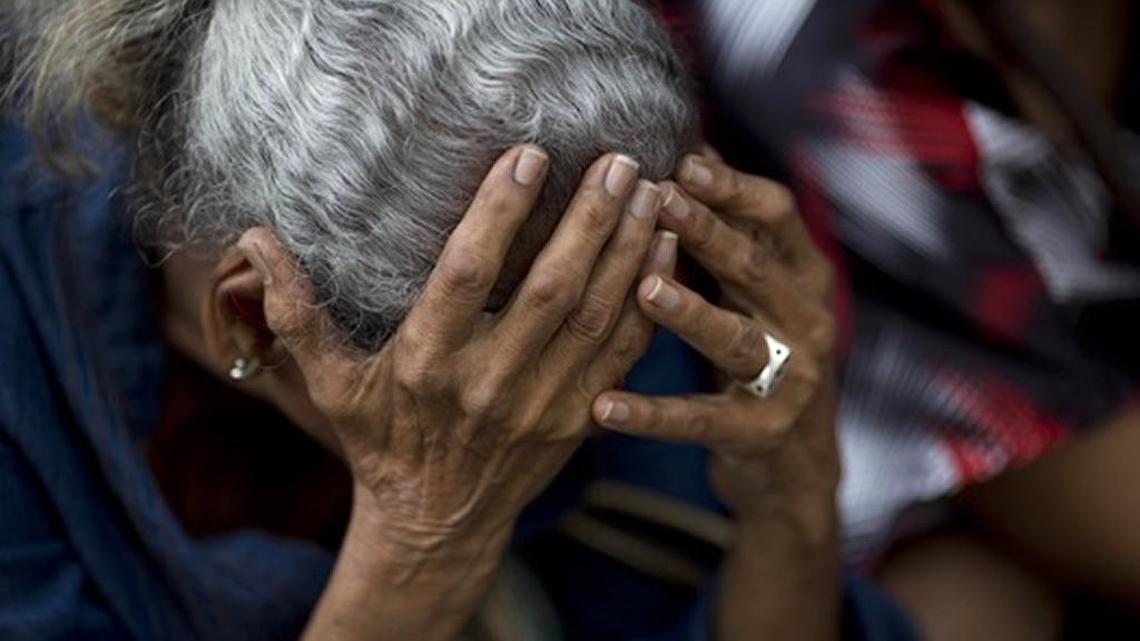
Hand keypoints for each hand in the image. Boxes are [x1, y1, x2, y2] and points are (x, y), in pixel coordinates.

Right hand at [240, 147, 675, 639]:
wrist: (437, 522)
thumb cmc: (381, 442)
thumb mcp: (330, 384)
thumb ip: (297, 313)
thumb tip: (254, 240)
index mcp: (427, 364)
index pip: (468, 275)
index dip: (500, 212)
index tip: (529, 155)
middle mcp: (490, 383)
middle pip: (550, 289)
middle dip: (589, 219)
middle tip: (617, 159)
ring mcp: (542, 404)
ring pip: (597, 316)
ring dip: (628, 249)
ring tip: (649, 187)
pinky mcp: (577, 418)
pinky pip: (624, 353)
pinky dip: (648, 300)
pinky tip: (664, 247)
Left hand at [592, 153, 839, 519]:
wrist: (796, 462)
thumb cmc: (756, 350)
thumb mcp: (748, 288)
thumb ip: (723, 232)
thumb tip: (683, 151)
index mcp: (801, 273)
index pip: (776, 215)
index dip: (732, 186)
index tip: (684, 161)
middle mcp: (806, 319)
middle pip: (755, 267)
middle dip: (706, 231)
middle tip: (656, 200)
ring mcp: (791, 378)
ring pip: (736, 338)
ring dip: (691, 311)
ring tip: (644, 289)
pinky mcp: (762, 432)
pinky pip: (701, 420)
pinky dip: (652, 414)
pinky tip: (603, 406)